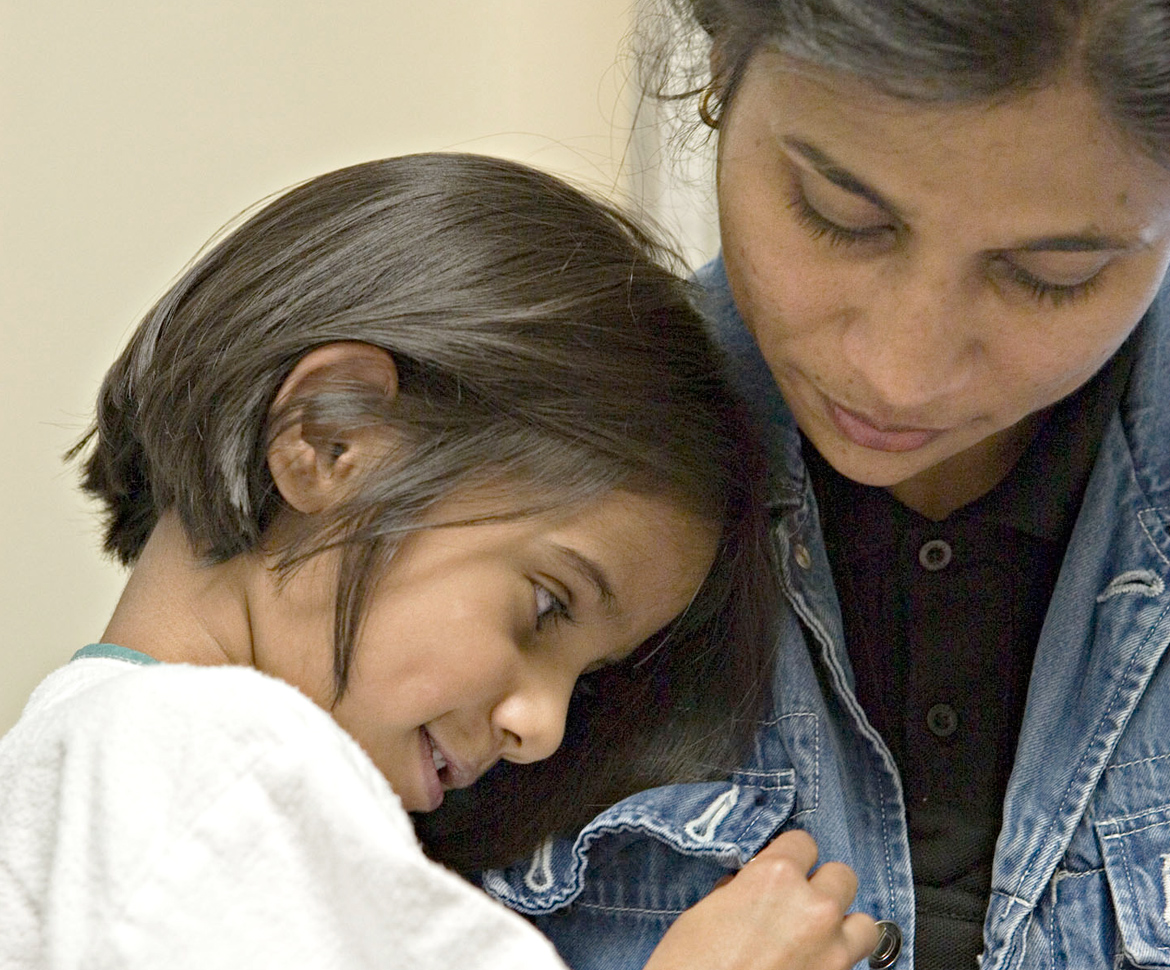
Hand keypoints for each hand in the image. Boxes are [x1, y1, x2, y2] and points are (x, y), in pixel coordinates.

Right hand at [643, 830, 878, 969]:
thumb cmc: (688, 966)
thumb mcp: (703, 913)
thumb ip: (738, 891)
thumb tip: (749, 888)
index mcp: (774, 877)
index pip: (803, 842)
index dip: (790, 855)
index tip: (782, 869)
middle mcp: (812, 907)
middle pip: (842, 875)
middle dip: (821, 887)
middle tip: (798, 903)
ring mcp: (832, 950)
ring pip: (863, 923)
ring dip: (842, 926)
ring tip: (817, 937)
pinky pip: (854, 963)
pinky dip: (839, 961)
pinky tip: (812, 964)